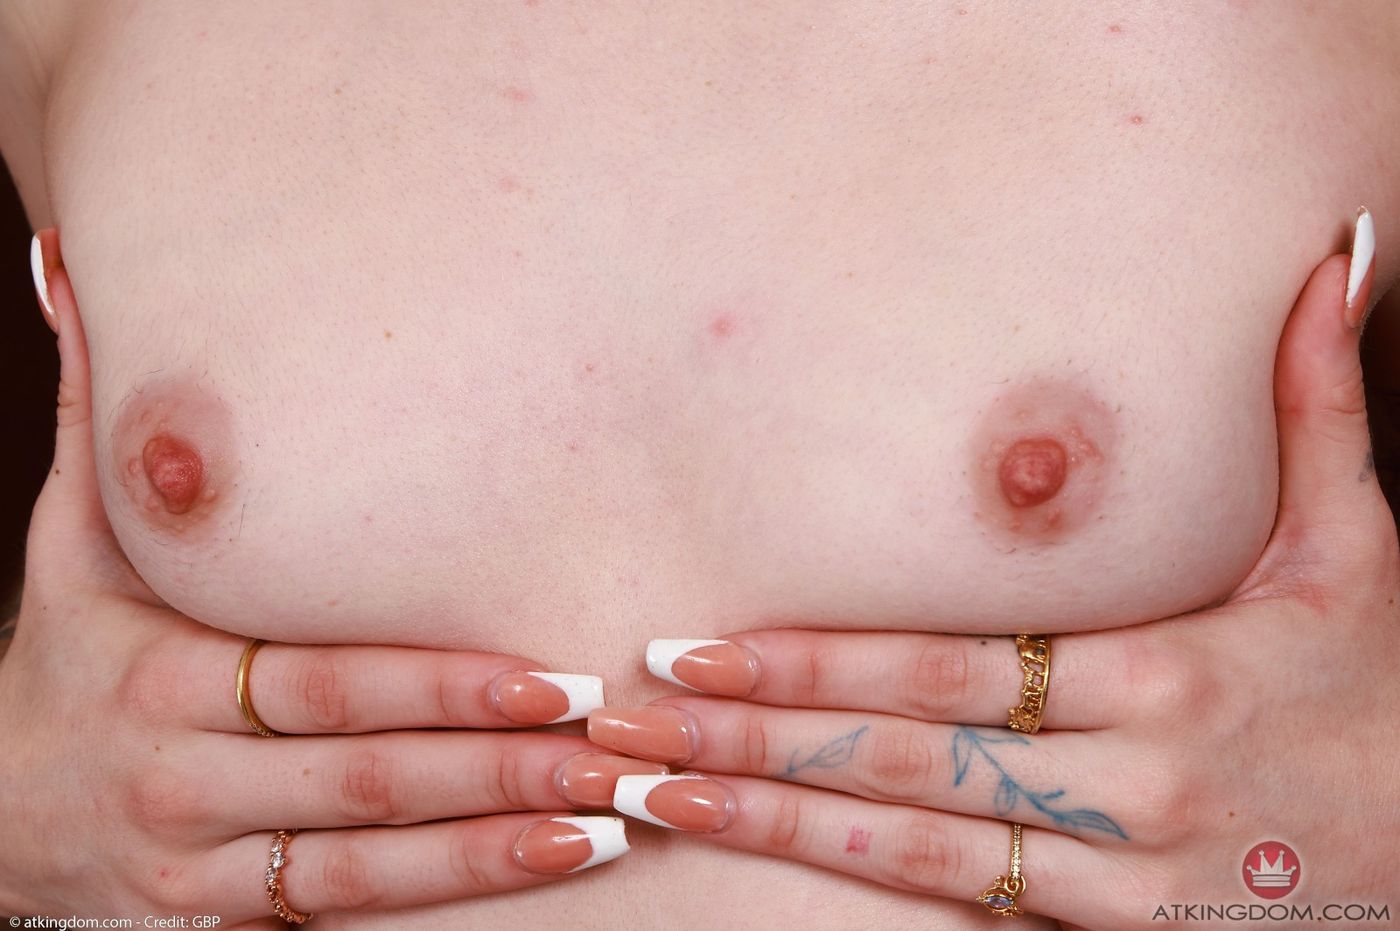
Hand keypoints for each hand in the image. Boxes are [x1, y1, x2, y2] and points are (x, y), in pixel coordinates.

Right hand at [0, 231, 657, 920]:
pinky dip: (456, 886)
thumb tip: (66, 268)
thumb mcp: (67, 544)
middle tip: (618, 747)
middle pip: (368, 775)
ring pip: (373, 857)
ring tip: (614, 814)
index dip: (441, 689)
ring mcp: (207, 858)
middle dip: (499, 763)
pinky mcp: (225, 912)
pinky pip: (353, 904)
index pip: (327, 686)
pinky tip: (550, 858)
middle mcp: (188, 776)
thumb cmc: (69, 652)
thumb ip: (95, 428)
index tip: (553, 680)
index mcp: (166, 677)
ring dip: (500, 837)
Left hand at [585, 221, 1399, 927]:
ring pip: (911, 845)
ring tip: (657, 797)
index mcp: (1166, 682)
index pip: (951, 674)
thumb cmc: (1375, 696)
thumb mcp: (1359, 552)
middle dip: (755, 740)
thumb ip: (1318, 414)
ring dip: (771, 822)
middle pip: (902, 760)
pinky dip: (850, 881)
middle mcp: (1125, 785)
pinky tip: (765, 853)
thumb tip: (1330, 262)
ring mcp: (1112, 875)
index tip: (702, 652)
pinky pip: (961, 903)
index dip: (819, 664)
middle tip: (629, 724)